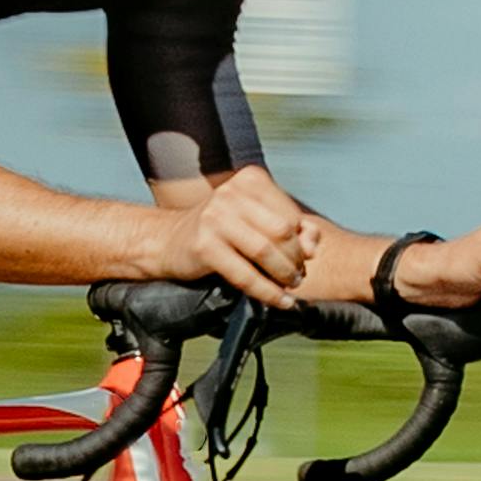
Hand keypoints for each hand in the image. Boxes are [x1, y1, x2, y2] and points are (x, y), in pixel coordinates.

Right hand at [155, 166, 319, 303]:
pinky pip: (245, 274)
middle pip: (281, 231)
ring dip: (284, 275)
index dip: (303, 240)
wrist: (167, 241)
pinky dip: (267, 292)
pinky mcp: (204, 246)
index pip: (290, 214)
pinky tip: (279, 301)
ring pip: (266, 252)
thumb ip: (288, 226)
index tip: (304, 258)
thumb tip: (313, 244)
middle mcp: (230, 193)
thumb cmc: (218, 231)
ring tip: (289, 286)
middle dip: (295, 259)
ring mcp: (215, 218)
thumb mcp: (253, 220)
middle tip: (297, 276)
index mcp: (248, 180)